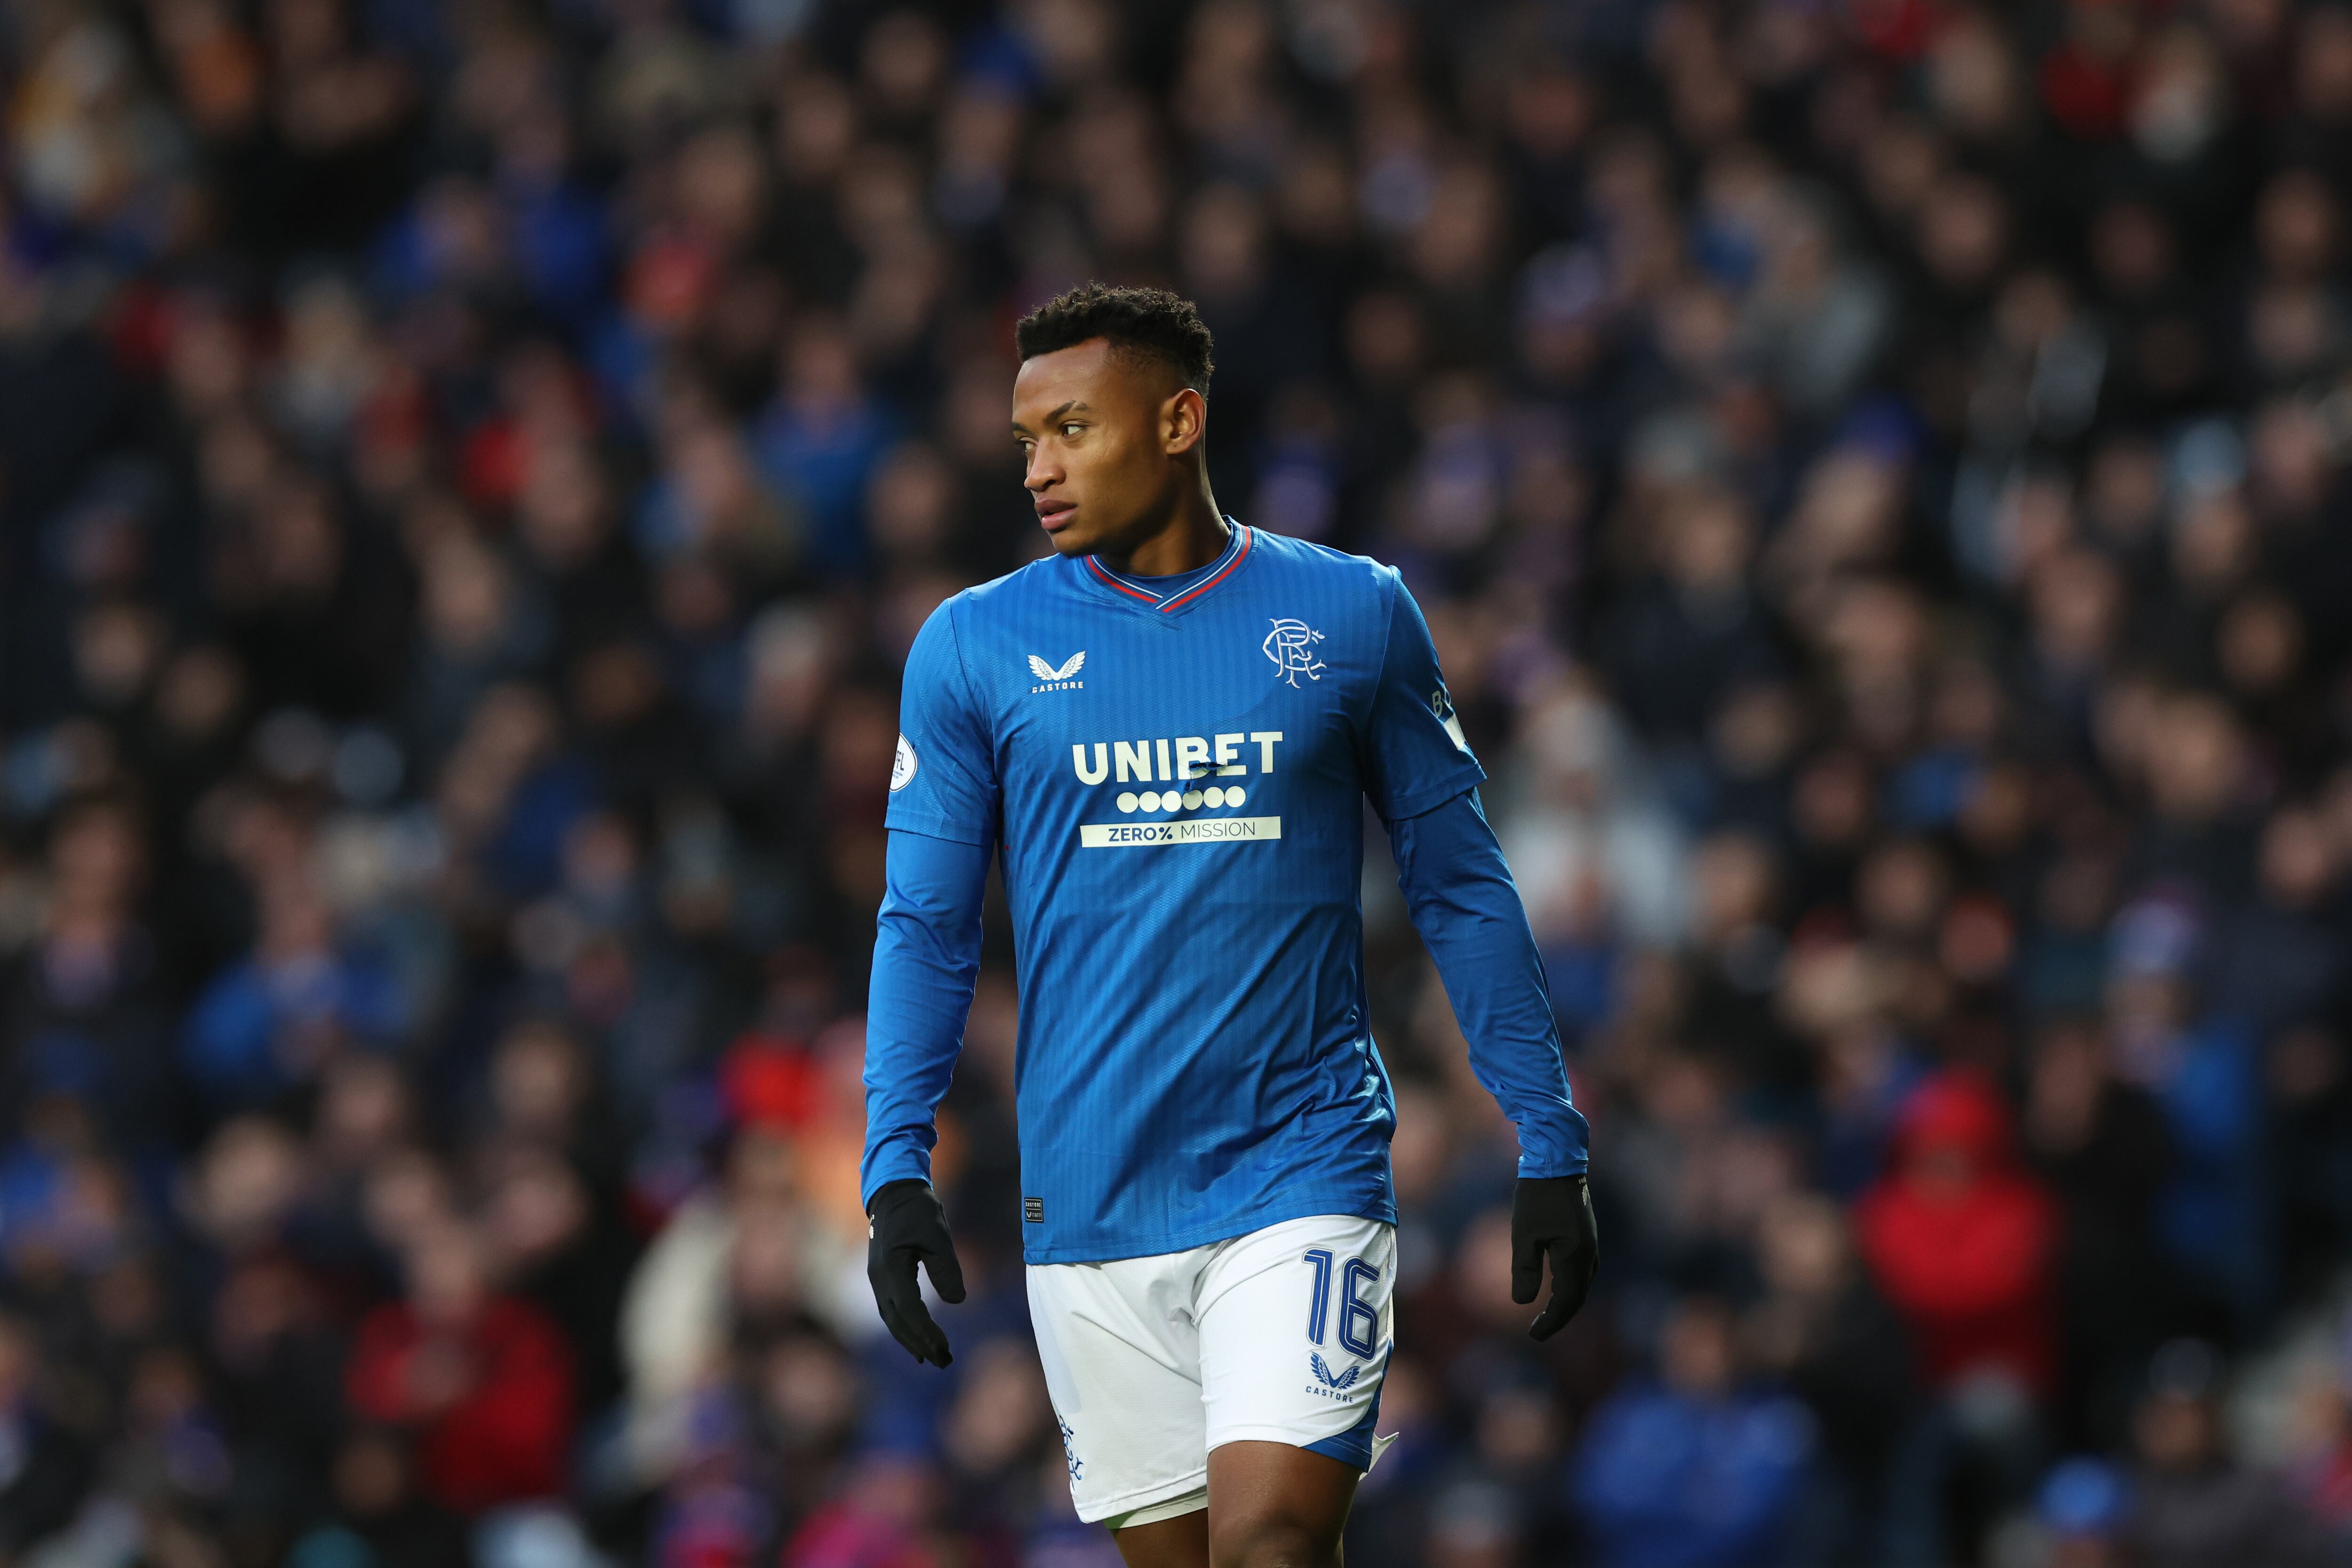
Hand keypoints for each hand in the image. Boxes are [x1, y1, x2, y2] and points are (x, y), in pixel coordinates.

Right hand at [865, 1180, 966, 1366]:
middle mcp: (878, 1279)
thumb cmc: (918, 1211)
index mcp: (891, 1269)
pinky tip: (916, 1336)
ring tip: (931, 1357)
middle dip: (920, 1343)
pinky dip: (903, 1326)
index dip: (927, 1333)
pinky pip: (891, 1309)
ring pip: (891, 1318)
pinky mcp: (881, 1276)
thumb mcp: (938, 1237)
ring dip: (910, 1339)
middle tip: (944, 1362)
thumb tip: (957, 1302)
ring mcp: (877, 1279)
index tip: (946, 1349)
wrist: (894, 1192)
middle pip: (897, 1321)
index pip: (909, 1311)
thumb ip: (946, 1270)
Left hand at [1511, 1175, 1597, 1340]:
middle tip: (1537, 1332)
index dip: (1550, 1322)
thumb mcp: (1523, 1233)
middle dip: (1558, 1317)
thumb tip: (1522, 1303)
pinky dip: (1571, 1287)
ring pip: (1582, 1285)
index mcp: (1574, 1256)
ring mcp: (1591, 1245)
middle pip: (1577, 1297)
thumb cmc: (1536, 1196)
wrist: (1558, 1161)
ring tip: (1547, 1316)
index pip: (1566, 1301)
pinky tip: (1558, 1288)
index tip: (1533, 1336)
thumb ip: (1525, 1269)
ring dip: (1566, 1303)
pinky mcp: (1588, 1237)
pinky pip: (1583, 1272)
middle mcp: (1589, 1255)